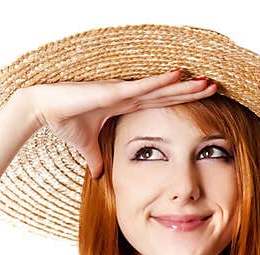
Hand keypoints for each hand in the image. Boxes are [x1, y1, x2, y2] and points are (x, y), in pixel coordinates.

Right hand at [17, 69, 216, 178]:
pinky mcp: (113, 91)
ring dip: (184, 86)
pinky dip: (160, 82)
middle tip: (215, 88)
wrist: (44, 109)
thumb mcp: (87, 146)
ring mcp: (122, 91)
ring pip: (160, 88)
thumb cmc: (64, 122)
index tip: (201, 102)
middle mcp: (128, 96)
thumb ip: (96, 159)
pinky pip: (142, 87)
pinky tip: (178, 75)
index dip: (181, 102)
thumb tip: (99, 175)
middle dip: (191, 92)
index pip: (160, 104)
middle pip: (167, 94)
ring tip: (207, 82)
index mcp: (125, 107)